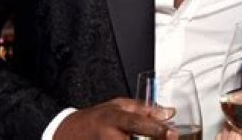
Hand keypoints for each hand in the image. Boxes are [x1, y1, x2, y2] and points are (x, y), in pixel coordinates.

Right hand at [54, 97, 174, 139]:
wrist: (69, 134)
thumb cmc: (95, 118)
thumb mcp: (118, 105)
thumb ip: (144, 108)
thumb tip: (169, 113)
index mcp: (114, 118)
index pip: (137, 124)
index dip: (156, 129)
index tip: (172, 132)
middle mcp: (110, 136)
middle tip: (169, 137)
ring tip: (149, 137)